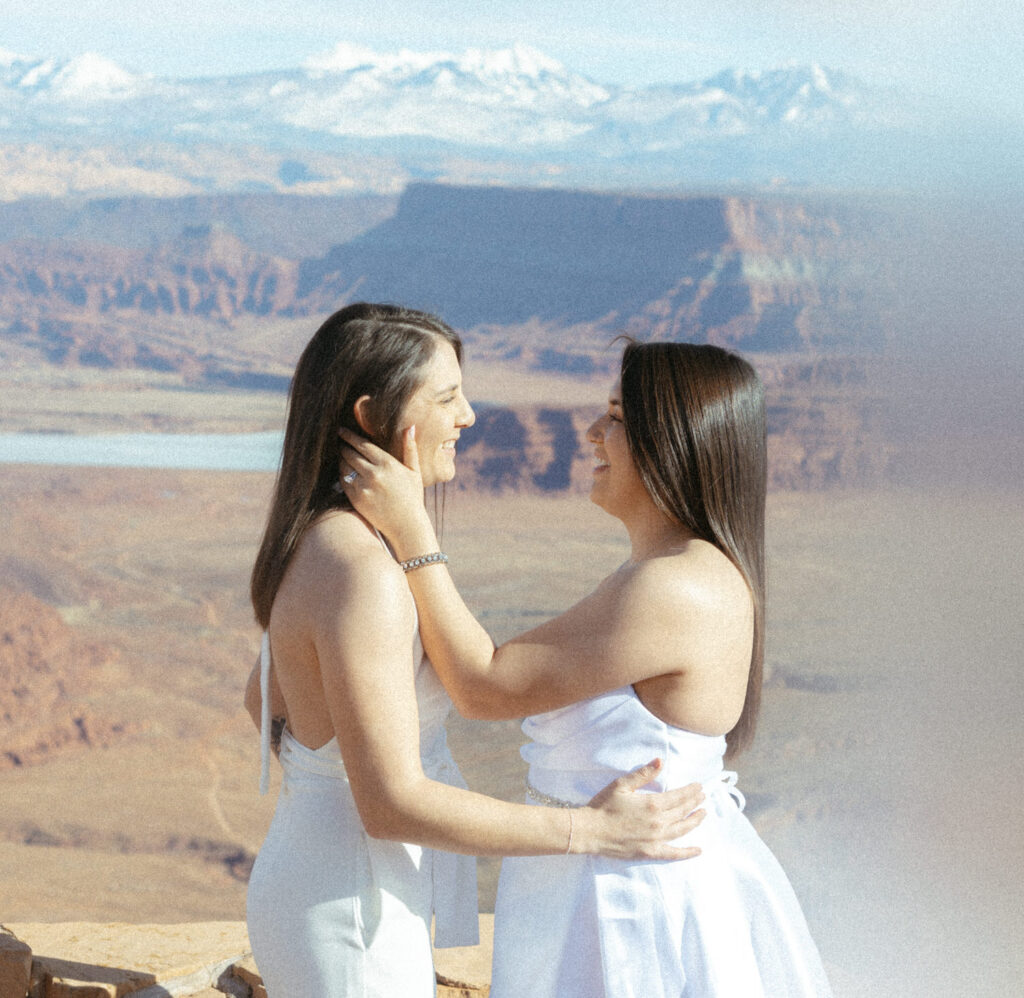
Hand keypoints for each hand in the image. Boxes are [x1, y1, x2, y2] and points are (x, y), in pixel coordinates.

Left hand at [338, 427, 432, 547]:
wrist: (406, 525)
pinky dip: (342, 475)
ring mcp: (363, 487)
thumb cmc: (413, 497)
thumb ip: (410, 448)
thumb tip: (410, 427)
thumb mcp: (414, 471)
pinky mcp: (356, 499)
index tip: (341, 430)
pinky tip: (344, 472)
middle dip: (343, 446)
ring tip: (341, 456)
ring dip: (341, 460)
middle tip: (338, 441)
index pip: (362, 445)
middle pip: (350, 454)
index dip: (349, 436)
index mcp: (388, 464)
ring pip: (344, 467)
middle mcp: (374, 474)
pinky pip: (343, 482)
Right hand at [580, 758, 704, 859]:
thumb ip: (643, 774)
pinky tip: (698, 850)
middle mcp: (658, 822)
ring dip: (695, 821)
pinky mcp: (650, 852)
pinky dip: (687, 852)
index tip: (699, 786)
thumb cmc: (604, 805)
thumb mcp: (622, 784)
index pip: (679, 796)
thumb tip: (660, 761)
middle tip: (703, 796)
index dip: (691, 791)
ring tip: (704, 814)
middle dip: (695, 802)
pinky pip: (673, 853)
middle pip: (683, 811)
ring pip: (682, 829)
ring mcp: (656, 839)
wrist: (590, 831)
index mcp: (652, 804)